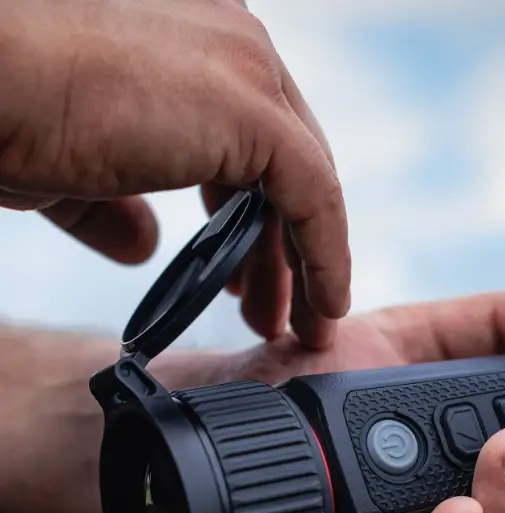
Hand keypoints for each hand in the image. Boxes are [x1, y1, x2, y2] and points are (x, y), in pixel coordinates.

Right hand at [0, 0, 347, 347]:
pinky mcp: (256, 110)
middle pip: (285, 167)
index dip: (254, 218)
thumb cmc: (6, 114)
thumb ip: (121, 202)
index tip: (244, 278)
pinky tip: (324, 307)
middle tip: (272, 314)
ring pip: (307, 185)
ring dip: (303, 265)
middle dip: (281, 250)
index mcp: (195, 47)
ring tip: (294, 328)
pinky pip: (316, 199)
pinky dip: (326, 258)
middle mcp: (232, 45)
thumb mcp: (78, 169)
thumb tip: (143, 246)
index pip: (251, 143)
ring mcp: (247, 70)